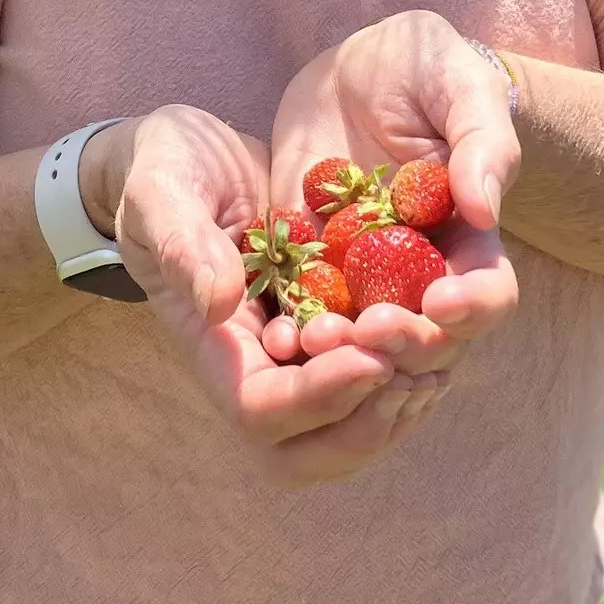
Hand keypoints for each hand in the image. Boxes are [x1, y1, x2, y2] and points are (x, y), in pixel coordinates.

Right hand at [89, 105, 448, 486]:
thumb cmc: (164, 170)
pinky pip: (375, 375)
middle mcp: (259, 363)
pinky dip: (410, 366)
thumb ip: (182, 242)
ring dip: (397, 403)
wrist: (189, 153)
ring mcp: (298, 351)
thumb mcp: (161, 191)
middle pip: (310, 450)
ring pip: (351, 425)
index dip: (316, 397)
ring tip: (436, 356)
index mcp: (215, 346)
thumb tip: (219, 304)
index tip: (369, 356)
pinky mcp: (332, 319)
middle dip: (365, 423)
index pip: (262, 411)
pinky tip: (442, 329)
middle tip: (410, 373)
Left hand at [270, 11, 520, 375]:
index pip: (487, 292)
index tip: (440, 301)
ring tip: (316, 338)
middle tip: (369, 328)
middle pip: (426, 332)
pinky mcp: (307, 260)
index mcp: (468, 234)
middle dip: (402, 342)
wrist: (352, 66)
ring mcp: (360, 270)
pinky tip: (279, 334)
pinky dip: (294, 328)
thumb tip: (485, 208)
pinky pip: (302, 307)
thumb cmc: (423, 66)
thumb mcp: (458, 82)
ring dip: (344, 350)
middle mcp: (418, 266)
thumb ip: (481, 139)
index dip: (472, 308)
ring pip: (361, 337)